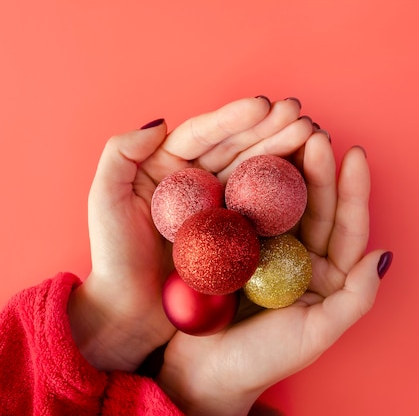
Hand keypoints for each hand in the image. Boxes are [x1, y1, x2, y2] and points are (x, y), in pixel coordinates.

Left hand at [68, 96, 312, 370]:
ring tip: (313, 133)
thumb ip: (121, 154)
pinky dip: (286, 190)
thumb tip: (160, 122)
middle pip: (236, 148)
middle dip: (270, 128)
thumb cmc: (113, 259)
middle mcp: (197, 182)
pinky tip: (308, 172)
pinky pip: (263, 209)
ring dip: (285, 151)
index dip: (233, 118)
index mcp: (167, 166)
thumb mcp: (105, 201)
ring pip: (254, 172)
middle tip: (301, 115)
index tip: (263, 106)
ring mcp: (220, 209)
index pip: (203, 135)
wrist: (131, 313)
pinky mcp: (236, 235)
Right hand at [157, 134, 391, 415]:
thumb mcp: (315, 335)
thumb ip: (354, 299)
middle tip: (315, 133)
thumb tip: (382, 254)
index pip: (347, 228)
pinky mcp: (234, 247)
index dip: (353, 192)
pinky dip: (250, 184)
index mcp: (325, 277)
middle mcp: (300, 259)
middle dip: (319, 170)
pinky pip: (247, 211)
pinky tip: (251, 157)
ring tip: (288, 134)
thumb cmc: (260, 362)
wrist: (203, 375)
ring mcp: (266, 250)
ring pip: (283, 203)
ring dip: (286, 169)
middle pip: (316, 208)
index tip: (354, 154)